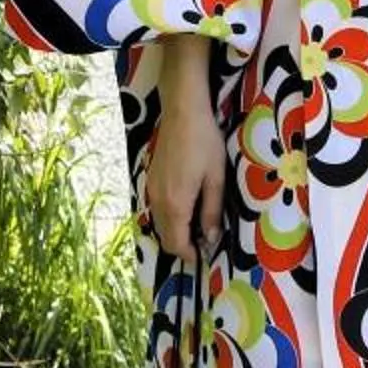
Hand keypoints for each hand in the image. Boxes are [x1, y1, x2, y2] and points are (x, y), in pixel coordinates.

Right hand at [144, 44, 227, 264]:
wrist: (183, 112)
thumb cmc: (205, 143)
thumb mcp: (216, 178)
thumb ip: (212, 212)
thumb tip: (210, 240)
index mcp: (176, 205)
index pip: (176, 244)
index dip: (190, 255)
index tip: (205, 255)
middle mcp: (159, 202)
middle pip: (165, 237)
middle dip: (182, 245)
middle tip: (204, 241)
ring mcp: (152, 189)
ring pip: (159, 224)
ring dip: (175, 231)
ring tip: (197, 224)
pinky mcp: (151, 178)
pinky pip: (157, 209)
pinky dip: (169, 217)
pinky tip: (186, 206)